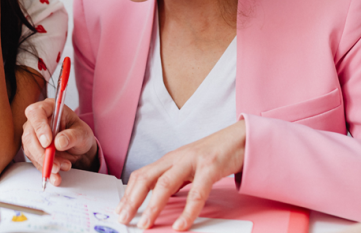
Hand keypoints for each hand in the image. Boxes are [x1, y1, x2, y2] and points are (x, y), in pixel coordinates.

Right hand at [22, 99, 98, 185]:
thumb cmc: (79, 134)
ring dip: (46, 163)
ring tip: (64, 167)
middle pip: (29, 135)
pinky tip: (55, 177)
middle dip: (42, 153)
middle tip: (56, 165)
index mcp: (48, 108)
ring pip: (30, 150)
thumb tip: (59, 142)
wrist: (79, 148)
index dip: (39, 127)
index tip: (48, 142)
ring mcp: (32, 136)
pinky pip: (35, 161)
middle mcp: (36, 121)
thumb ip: (72, 136)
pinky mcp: (33, 150)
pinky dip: (45, 170)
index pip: (35, 113)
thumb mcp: (82, 133)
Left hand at [116, 120, 245, 230]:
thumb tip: (160, 199)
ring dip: (152, 207)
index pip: (141, 175)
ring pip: (164, 184)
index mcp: (169, 159)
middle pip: (145, 178)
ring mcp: (192, 161)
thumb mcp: (189, 167)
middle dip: (132, 200)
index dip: (128, 193)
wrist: (240, 138)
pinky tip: (180, 225)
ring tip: (145, 224)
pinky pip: (196, 193)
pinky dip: (187, 212)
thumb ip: (175, 180)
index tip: (120, 210)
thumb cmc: (215, 154)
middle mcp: (176, 158)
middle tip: (123, 218)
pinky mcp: (210, 167)